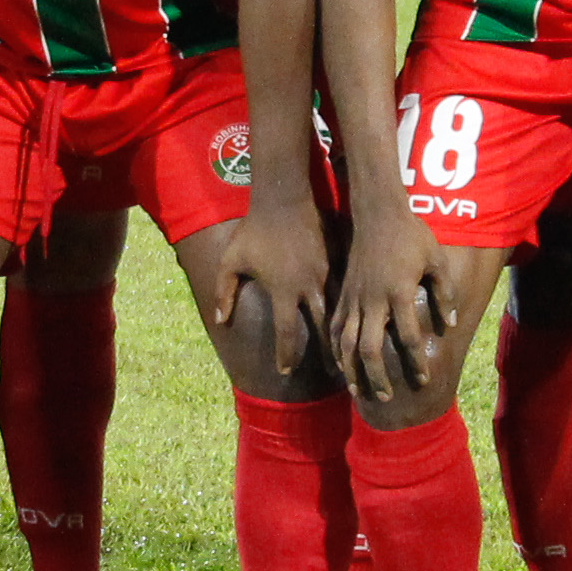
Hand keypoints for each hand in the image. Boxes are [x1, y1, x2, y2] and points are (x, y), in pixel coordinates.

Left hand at [197, 188, 331, 381]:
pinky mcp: (335, 260)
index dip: (287, 354)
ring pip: (337, 309)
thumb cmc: (254, 230)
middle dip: (327, 352)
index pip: (288, 332)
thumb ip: (225, 292)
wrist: (283, 197)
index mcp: (284, 290)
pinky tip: (351, 317)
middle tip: (333, 373)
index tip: (285, 371)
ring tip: (344, 350)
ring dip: (340, 331)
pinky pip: (342, 288)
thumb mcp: (232, 261)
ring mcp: (325, 272)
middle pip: (322, 327)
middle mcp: (308, 286)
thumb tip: (221, 321)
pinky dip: (346, 306)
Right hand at [334, 207, 452, 414]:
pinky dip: (336, 350)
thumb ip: (444, 293)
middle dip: (377, 376)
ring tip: (358, 391)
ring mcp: (354, 297)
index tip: (423, 380)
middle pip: (369, 348)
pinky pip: (335, 328)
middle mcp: (373, 299)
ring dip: (352, 370)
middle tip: (385, 397)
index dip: (415, 362)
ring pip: (346, 343)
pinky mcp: (342, 294)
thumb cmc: (412, 235)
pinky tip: (341, 367)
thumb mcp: (437, 260)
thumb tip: (449, 325)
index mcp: (399, 292)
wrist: (377, 213)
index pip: (408, 336)